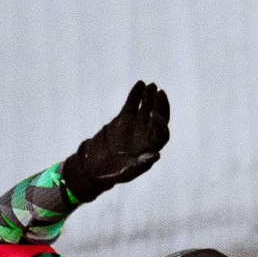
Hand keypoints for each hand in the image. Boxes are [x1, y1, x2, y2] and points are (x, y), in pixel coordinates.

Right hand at [63, 81, 170, 198]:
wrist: (95, 167)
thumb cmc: (115, 173)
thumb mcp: (128, 171)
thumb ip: (142, 164)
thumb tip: (157, 154)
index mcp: (152, 146)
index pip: (162, 133)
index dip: (160, 124)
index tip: (153, 114)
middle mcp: (147, 134)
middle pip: (158, 117)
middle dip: (159, 105)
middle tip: (158, 93)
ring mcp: (136, 125)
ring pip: (146, 108)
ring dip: (149, 96)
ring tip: (151, 85)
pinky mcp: (124, 119)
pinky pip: (131, 105)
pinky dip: (135, 95)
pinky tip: (139, 84)